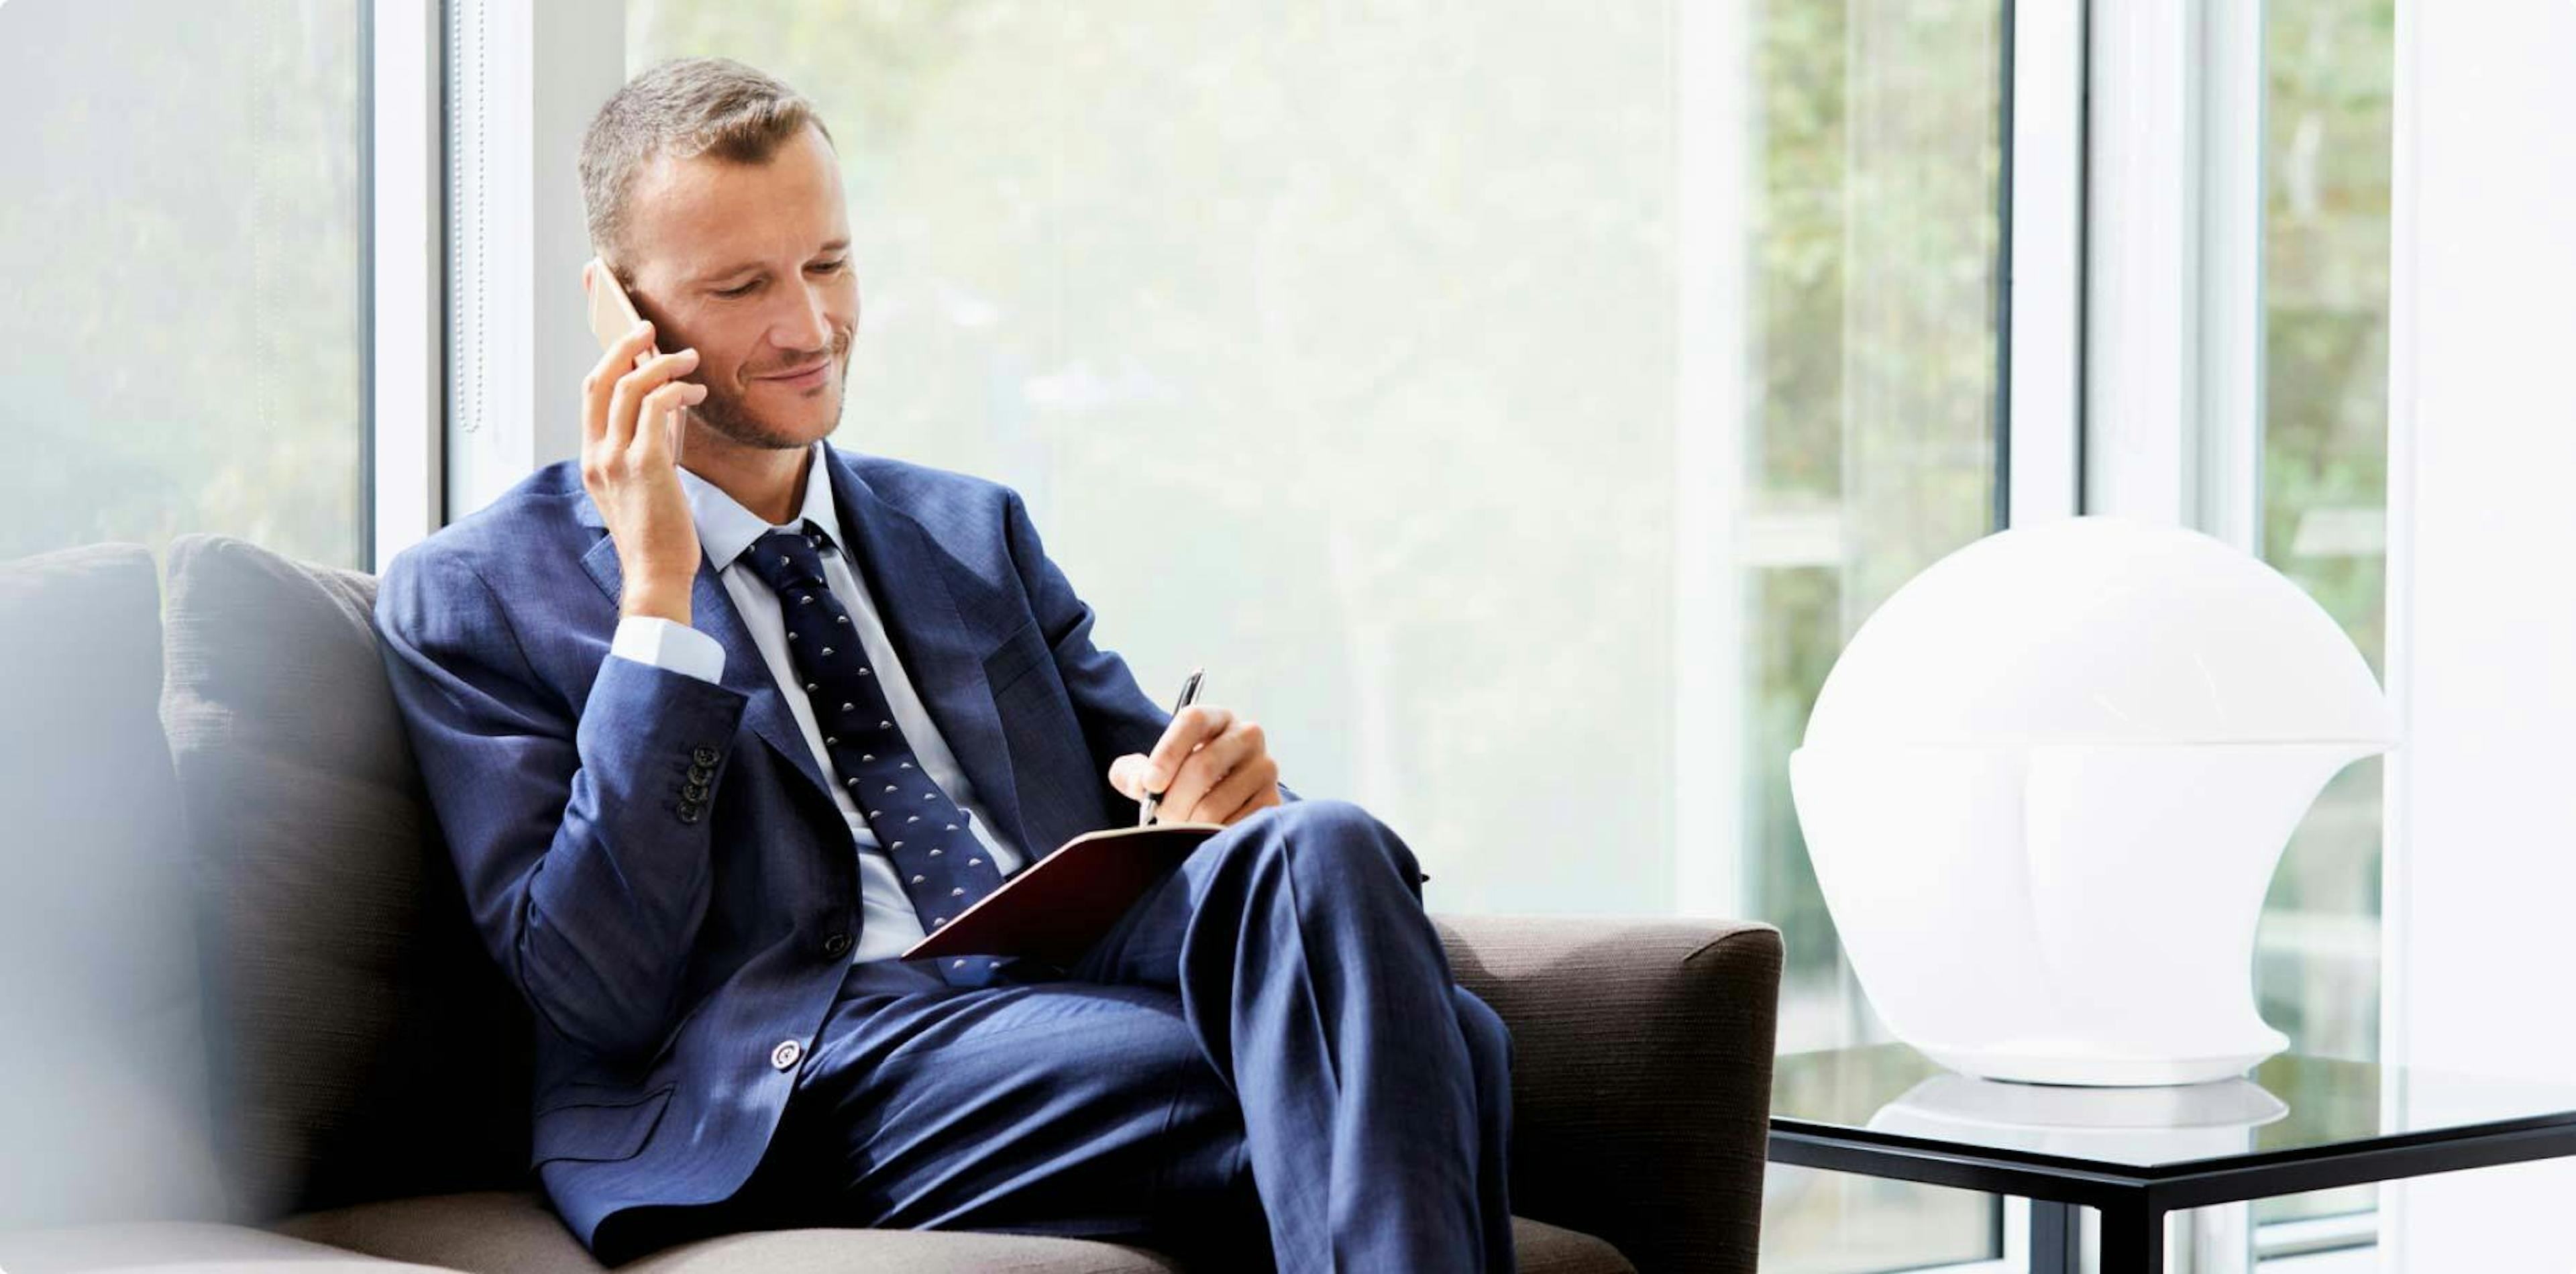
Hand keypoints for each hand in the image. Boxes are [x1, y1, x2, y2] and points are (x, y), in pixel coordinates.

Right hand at [581, 317, 706, 622]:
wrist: (656, 573)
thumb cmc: (655, 534)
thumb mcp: (637, 488)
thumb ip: (640, 450)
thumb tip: (665, 411)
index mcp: (590, 459)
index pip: (590, 395)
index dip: (609, 362)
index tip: (631, 343)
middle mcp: (596, 454)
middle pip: (599, 381)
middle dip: (624, 347)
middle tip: (649, 328)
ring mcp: (616, 458)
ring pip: (629, 387)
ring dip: (661, 364)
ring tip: (688, 359)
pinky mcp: (645, 464)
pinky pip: (657, 407)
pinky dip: (676, 390)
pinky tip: (696, 394)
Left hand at [1109, 704, 1283, 826]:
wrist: (1225, 804)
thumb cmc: (1184, 782)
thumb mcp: (1156, 772)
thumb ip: (1134, 773)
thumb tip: (1141, 783)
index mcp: (1216, 718)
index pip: (1193, 721)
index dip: (1168, 752)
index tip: (1150, 785)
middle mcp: (1247, 735)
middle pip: (1203, 766)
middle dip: (1173, 800)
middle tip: (1161, 818)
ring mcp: (1265, 767)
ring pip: (1215, 802)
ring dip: (1189, 824)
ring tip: (1181, 829)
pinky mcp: (1272, 800)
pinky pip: (1233, 825)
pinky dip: (1211, 836)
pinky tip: (1205, 834)